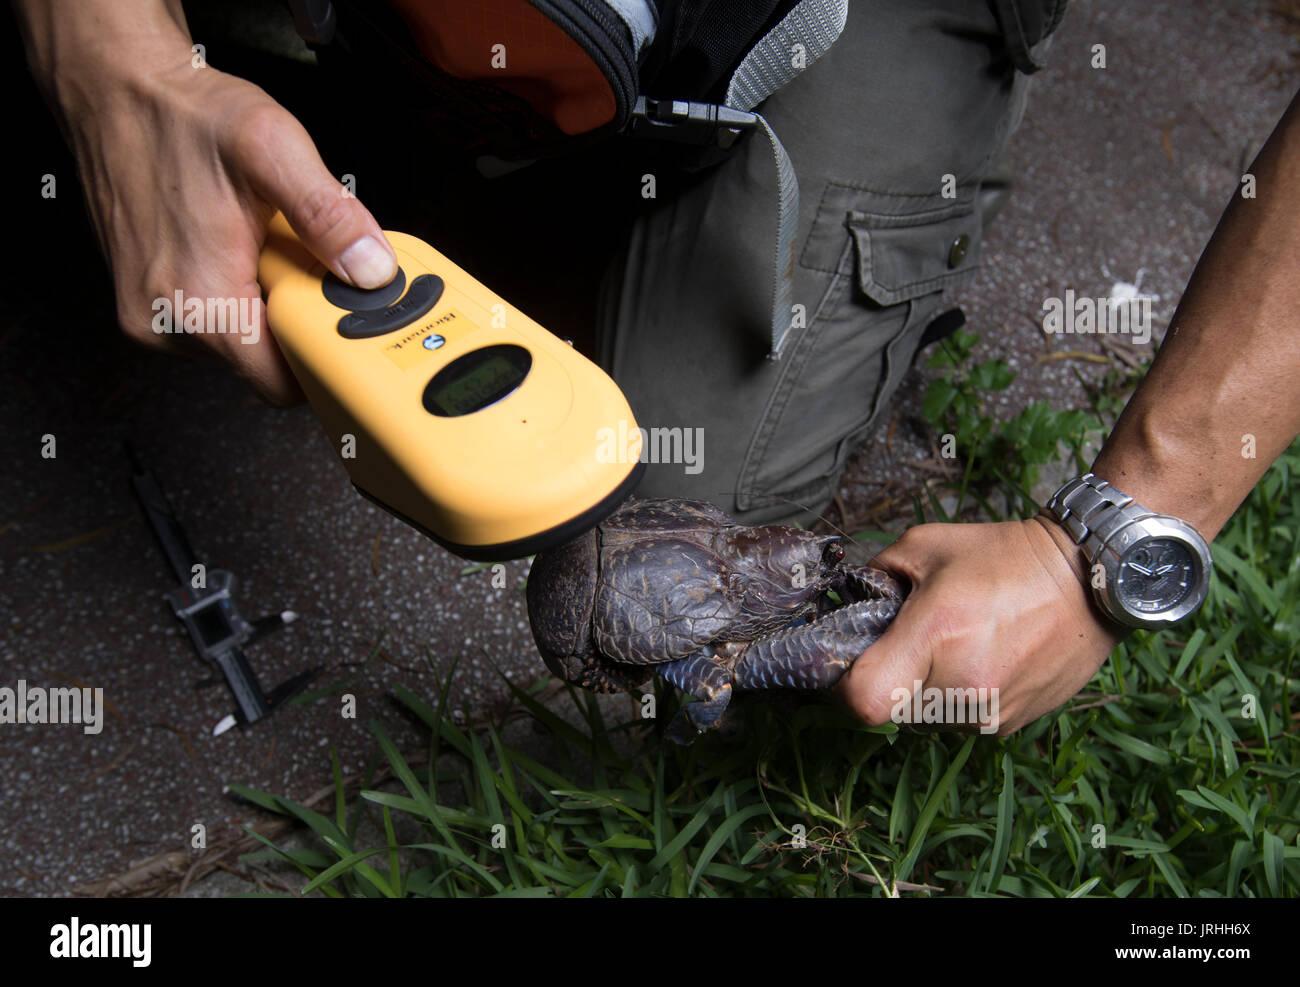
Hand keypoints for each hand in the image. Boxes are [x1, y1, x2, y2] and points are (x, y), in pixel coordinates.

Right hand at [51, 21, 396, 402]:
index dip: (327, 357)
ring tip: (264, 244)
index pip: (284, 383)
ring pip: (243, 340)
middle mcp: (167, 321)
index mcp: (198, 300)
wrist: (114, 89)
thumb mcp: (274, 149)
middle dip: (299, 318)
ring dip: (270, 301)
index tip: (349, 324)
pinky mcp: (147, 302)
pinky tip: (240, 247)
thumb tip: (371, 269)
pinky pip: (216, 318)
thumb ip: (330, 216)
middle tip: (304, 261)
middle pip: (266, 362)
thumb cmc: (180, 114)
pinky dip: (241, 290)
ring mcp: (152, 314)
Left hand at [838, 517, 1122, 734]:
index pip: (862, 700)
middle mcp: (963, 685)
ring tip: (946, 646)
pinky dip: (951, 697)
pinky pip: (955, 721)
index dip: (842, 685)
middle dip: (884, 679)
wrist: (1087, 579)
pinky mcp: (1009, 725)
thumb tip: (846, 604)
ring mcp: (989, 712)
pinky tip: (974, 659)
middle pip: (887, 711)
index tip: (849, 660)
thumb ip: (874, 575)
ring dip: (918, 690)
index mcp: (936, 634)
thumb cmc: (1004, 556)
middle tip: (901, 642)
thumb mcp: (925, 544)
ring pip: (920, 721)